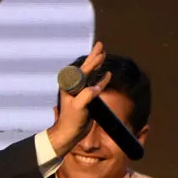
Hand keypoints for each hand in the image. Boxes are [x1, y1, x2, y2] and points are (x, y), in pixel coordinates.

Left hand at [46, 40, 109, 154]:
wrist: (70, 133)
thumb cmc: (70, 120)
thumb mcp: (78, 107)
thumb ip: (86, 96)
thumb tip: (97, 88)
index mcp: (70, 86)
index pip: (83, 70)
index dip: (92, 61)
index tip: (100, 53)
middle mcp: (74, 86)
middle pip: (86, 67)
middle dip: (94, 56)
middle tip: (100, 45)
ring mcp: (80, 91)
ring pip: (90, 74)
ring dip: (97, 64)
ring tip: (103, 54)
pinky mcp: (86, 98)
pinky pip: (95, 85)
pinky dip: (101, 79)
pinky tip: (107, 74)